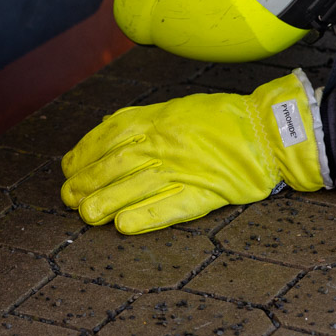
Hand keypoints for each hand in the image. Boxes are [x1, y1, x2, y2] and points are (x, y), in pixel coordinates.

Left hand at [60, 70, 327, 233]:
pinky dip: (145, 217)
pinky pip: (170, 206)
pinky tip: (124, 226)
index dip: (84, 154)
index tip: (68, 168)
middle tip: (68, 197)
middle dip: (87, 180)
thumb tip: (107, 127)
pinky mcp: (205, 192)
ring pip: (135, 184)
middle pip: (116, 162)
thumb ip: (143, 120)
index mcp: (158, 120)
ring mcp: (184, 168)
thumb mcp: (177, 108)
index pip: (109, 136)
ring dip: (106, 200)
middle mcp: (166, 143)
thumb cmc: (222, 119)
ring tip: (85, 213)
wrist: (268, 130)